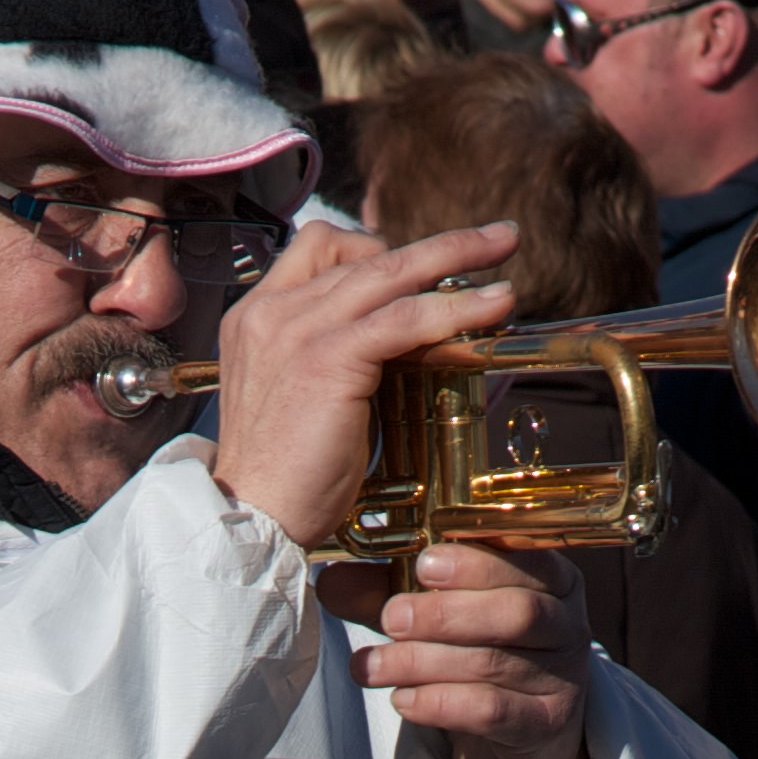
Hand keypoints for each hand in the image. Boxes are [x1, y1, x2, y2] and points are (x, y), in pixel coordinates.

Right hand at [210, 213, 516, 555]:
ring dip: (456, 256)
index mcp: (257, 317)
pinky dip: (455, 309)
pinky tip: (492, 308)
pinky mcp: (327, 359)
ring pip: (390, 272)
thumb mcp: (302, 401)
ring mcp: (296, 330)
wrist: (253, 520)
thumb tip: (401, 347)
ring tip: (504, 251)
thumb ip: (335, 361)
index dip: (375, 249)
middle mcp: (271, 311)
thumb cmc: (283, 483)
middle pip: (362, 250)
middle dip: (437, 242)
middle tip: (492, 238)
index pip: (318, 248)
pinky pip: (404, 319)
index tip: (420, 269)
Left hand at [338, 537, 597, 758]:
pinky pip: (492, 710)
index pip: (523, 560)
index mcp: (550, 578)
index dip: (474, 562)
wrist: (520, 744)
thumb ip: (389, 595)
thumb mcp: (435, 621)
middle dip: (444, 614)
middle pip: (515, 612)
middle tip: (390, 620)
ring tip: (370, 667)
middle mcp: (567, 624)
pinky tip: (402, 701)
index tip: (422, 566)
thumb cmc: (478, 662)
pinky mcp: (546, 725)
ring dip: (423, 663)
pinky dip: (439, 703)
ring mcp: (563, 677)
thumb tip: (329, 581)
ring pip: (495, 663)